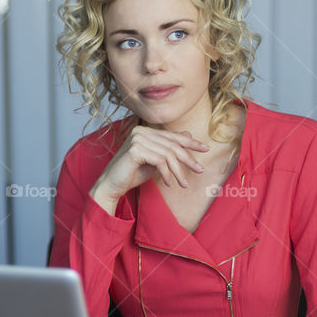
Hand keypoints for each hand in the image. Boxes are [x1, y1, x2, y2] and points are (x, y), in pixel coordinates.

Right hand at [89, 125, 208, 213]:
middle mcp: (140, 131)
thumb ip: (168, 148)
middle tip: (200, 170)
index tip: (205, 149)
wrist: (112, 185)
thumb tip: (188, 135)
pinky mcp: (135, 150)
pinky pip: (159, 161)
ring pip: (168, 154)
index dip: (190, 143)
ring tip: (183, 184)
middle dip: (188, 158)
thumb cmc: (132, 173)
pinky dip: (167, 174)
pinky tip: (170, 184)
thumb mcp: (155, 160)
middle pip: (172, 145)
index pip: (172, 136)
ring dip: (178, 171)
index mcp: (144, 131)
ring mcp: (137, 139)